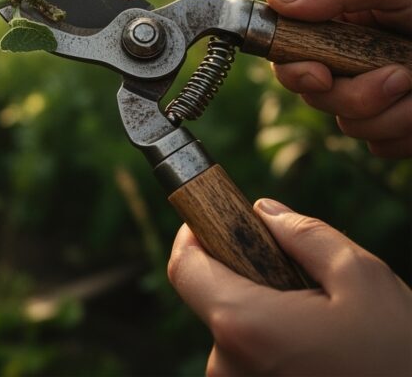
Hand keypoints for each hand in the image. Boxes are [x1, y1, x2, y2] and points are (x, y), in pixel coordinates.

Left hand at [168, 199, 411, 376]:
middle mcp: (229, 369)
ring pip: (238, 337)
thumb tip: (264, 212)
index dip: (193, 236)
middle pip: (215, 300)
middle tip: (296, 278)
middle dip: (246, 278)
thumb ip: (304, 235)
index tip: (214, 221)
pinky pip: (253, 366)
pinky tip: (322, 357)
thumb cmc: (401, 358)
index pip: (184, 267)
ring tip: (323, 328)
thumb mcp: (361, 278)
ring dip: (266, 319)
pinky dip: (276, 351)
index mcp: (244, 325)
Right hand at [266, 0, 411, 157]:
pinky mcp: (398, 121)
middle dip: (356, 94)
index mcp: (339, 15)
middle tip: (400, 78)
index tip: (319, 74)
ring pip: (348, 125)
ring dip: (392, 114)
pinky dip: (407, 133)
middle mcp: (348, 54)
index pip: (288, 50)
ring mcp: (372, 89)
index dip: (294, 69)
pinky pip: (382, 145)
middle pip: (314, 94)